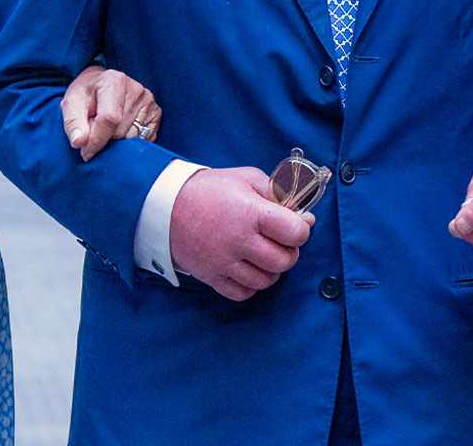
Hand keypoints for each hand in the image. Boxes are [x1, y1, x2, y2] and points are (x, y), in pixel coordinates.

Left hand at [60, 66, 161, 160]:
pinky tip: (120, 129)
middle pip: (120, 131)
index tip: (86, 153)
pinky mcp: (156, 113)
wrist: (101, 84)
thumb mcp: (71, 103)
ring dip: (117, 141)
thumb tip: (80, 142)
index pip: (109, 119)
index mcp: (114, 81)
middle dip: (104, 139)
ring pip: (132, 138)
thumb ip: (73, 123)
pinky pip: (144, 139)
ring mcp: (148, 101)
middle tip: (94, 130)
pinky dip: (129, 141)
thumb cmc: (86, 93)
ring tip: (106, 128)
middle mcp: (136, 89)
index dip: (96, 140)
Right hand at [170, 167, 311, 300]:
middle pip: (285, 261)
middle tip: (278, 241)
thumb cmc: (210, 189)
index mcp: (250, 212)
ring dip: (270, 270)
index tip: (293, 225)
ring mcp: (224, 262)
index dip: (300, 229)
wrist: (165, 204)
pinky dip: (250, 285)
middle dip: (288, 251)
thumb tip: (307, 218)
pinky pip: (243, 293)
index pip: (295, 233)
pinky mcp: (211, 276)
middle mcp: (239, 240)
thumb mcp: (246, 178)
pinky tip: (246, 268)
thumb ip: (278, 194)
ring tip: (261, 254)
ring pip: (266, 281)